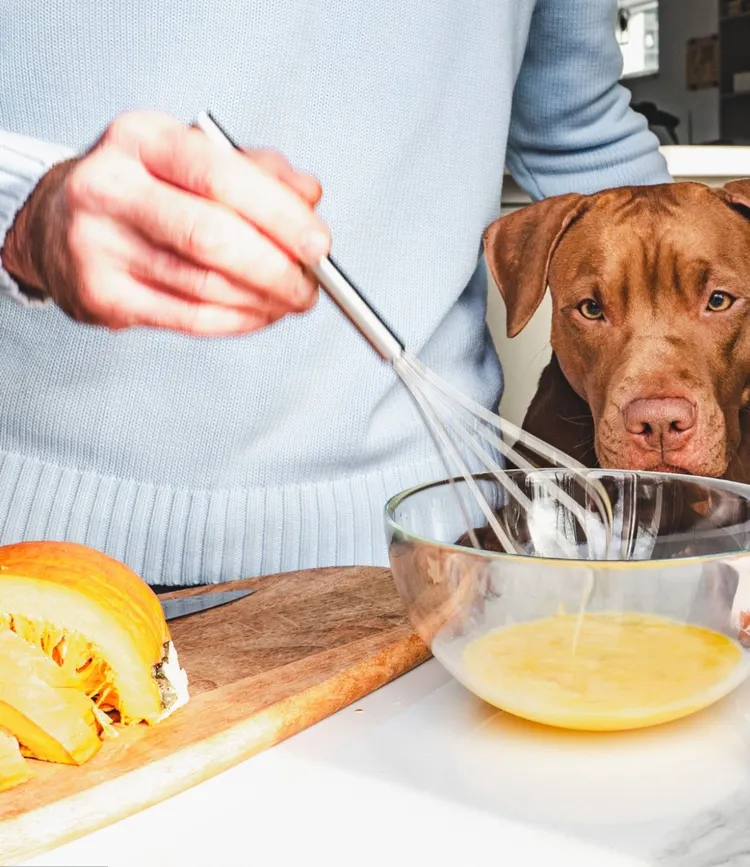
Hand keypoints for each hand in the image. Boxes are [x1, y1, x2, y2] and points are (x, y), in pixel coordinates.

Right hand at [1, 111, 330, 334]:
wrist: (59, 225)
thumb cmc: (142, 191)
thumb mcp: (195, 159)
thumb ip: (259, 172)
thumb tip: (309, 197)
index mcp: (140, 139)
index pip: (219, 175)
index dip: (279, 214)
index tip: (318, 243)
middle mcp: (110, 187)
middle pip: (210, 236)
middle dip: (275, 268)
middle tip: (308, 284)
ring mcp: (98, 245)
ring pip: (203, 285)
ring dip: (262, 301)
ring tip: (289, 300)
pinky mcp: (100, 295)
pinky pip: (188, 318)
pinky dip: (236, 321)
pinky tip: (258, 314)